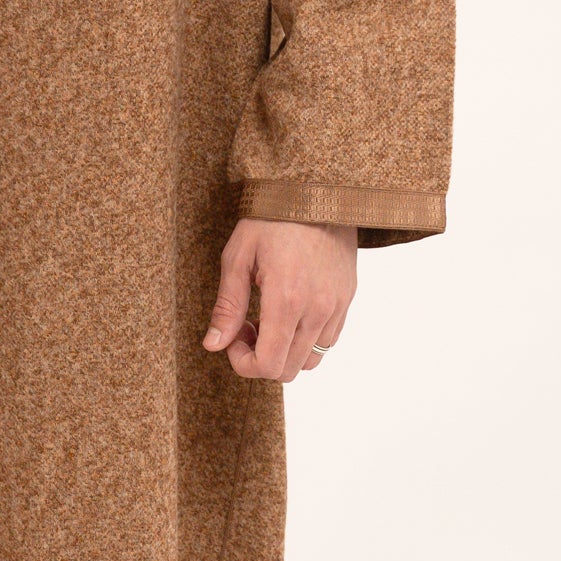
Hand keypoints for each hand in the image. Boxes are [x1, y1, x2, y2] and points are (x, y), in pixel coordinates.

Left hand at [202, 220, 356, 382]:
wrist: (316, 190)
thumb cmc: (271, 218)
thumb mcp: (238, 257)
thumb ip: (227, 306)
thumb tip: (213, 346)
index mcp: (286, 299)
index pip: (268, 364)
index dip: (244, 363)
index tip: (234, 338)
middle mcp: (317, 309)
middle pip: (288, 370)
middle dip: (260, 359)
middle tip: (246, 327)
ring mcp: (336, 306)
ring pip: (311, 361)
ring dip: (285, 352)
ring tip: (269, 320)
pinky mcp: (347, 299)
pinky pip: (328, 341)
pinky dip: (306, 341)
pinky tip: (290, 313)